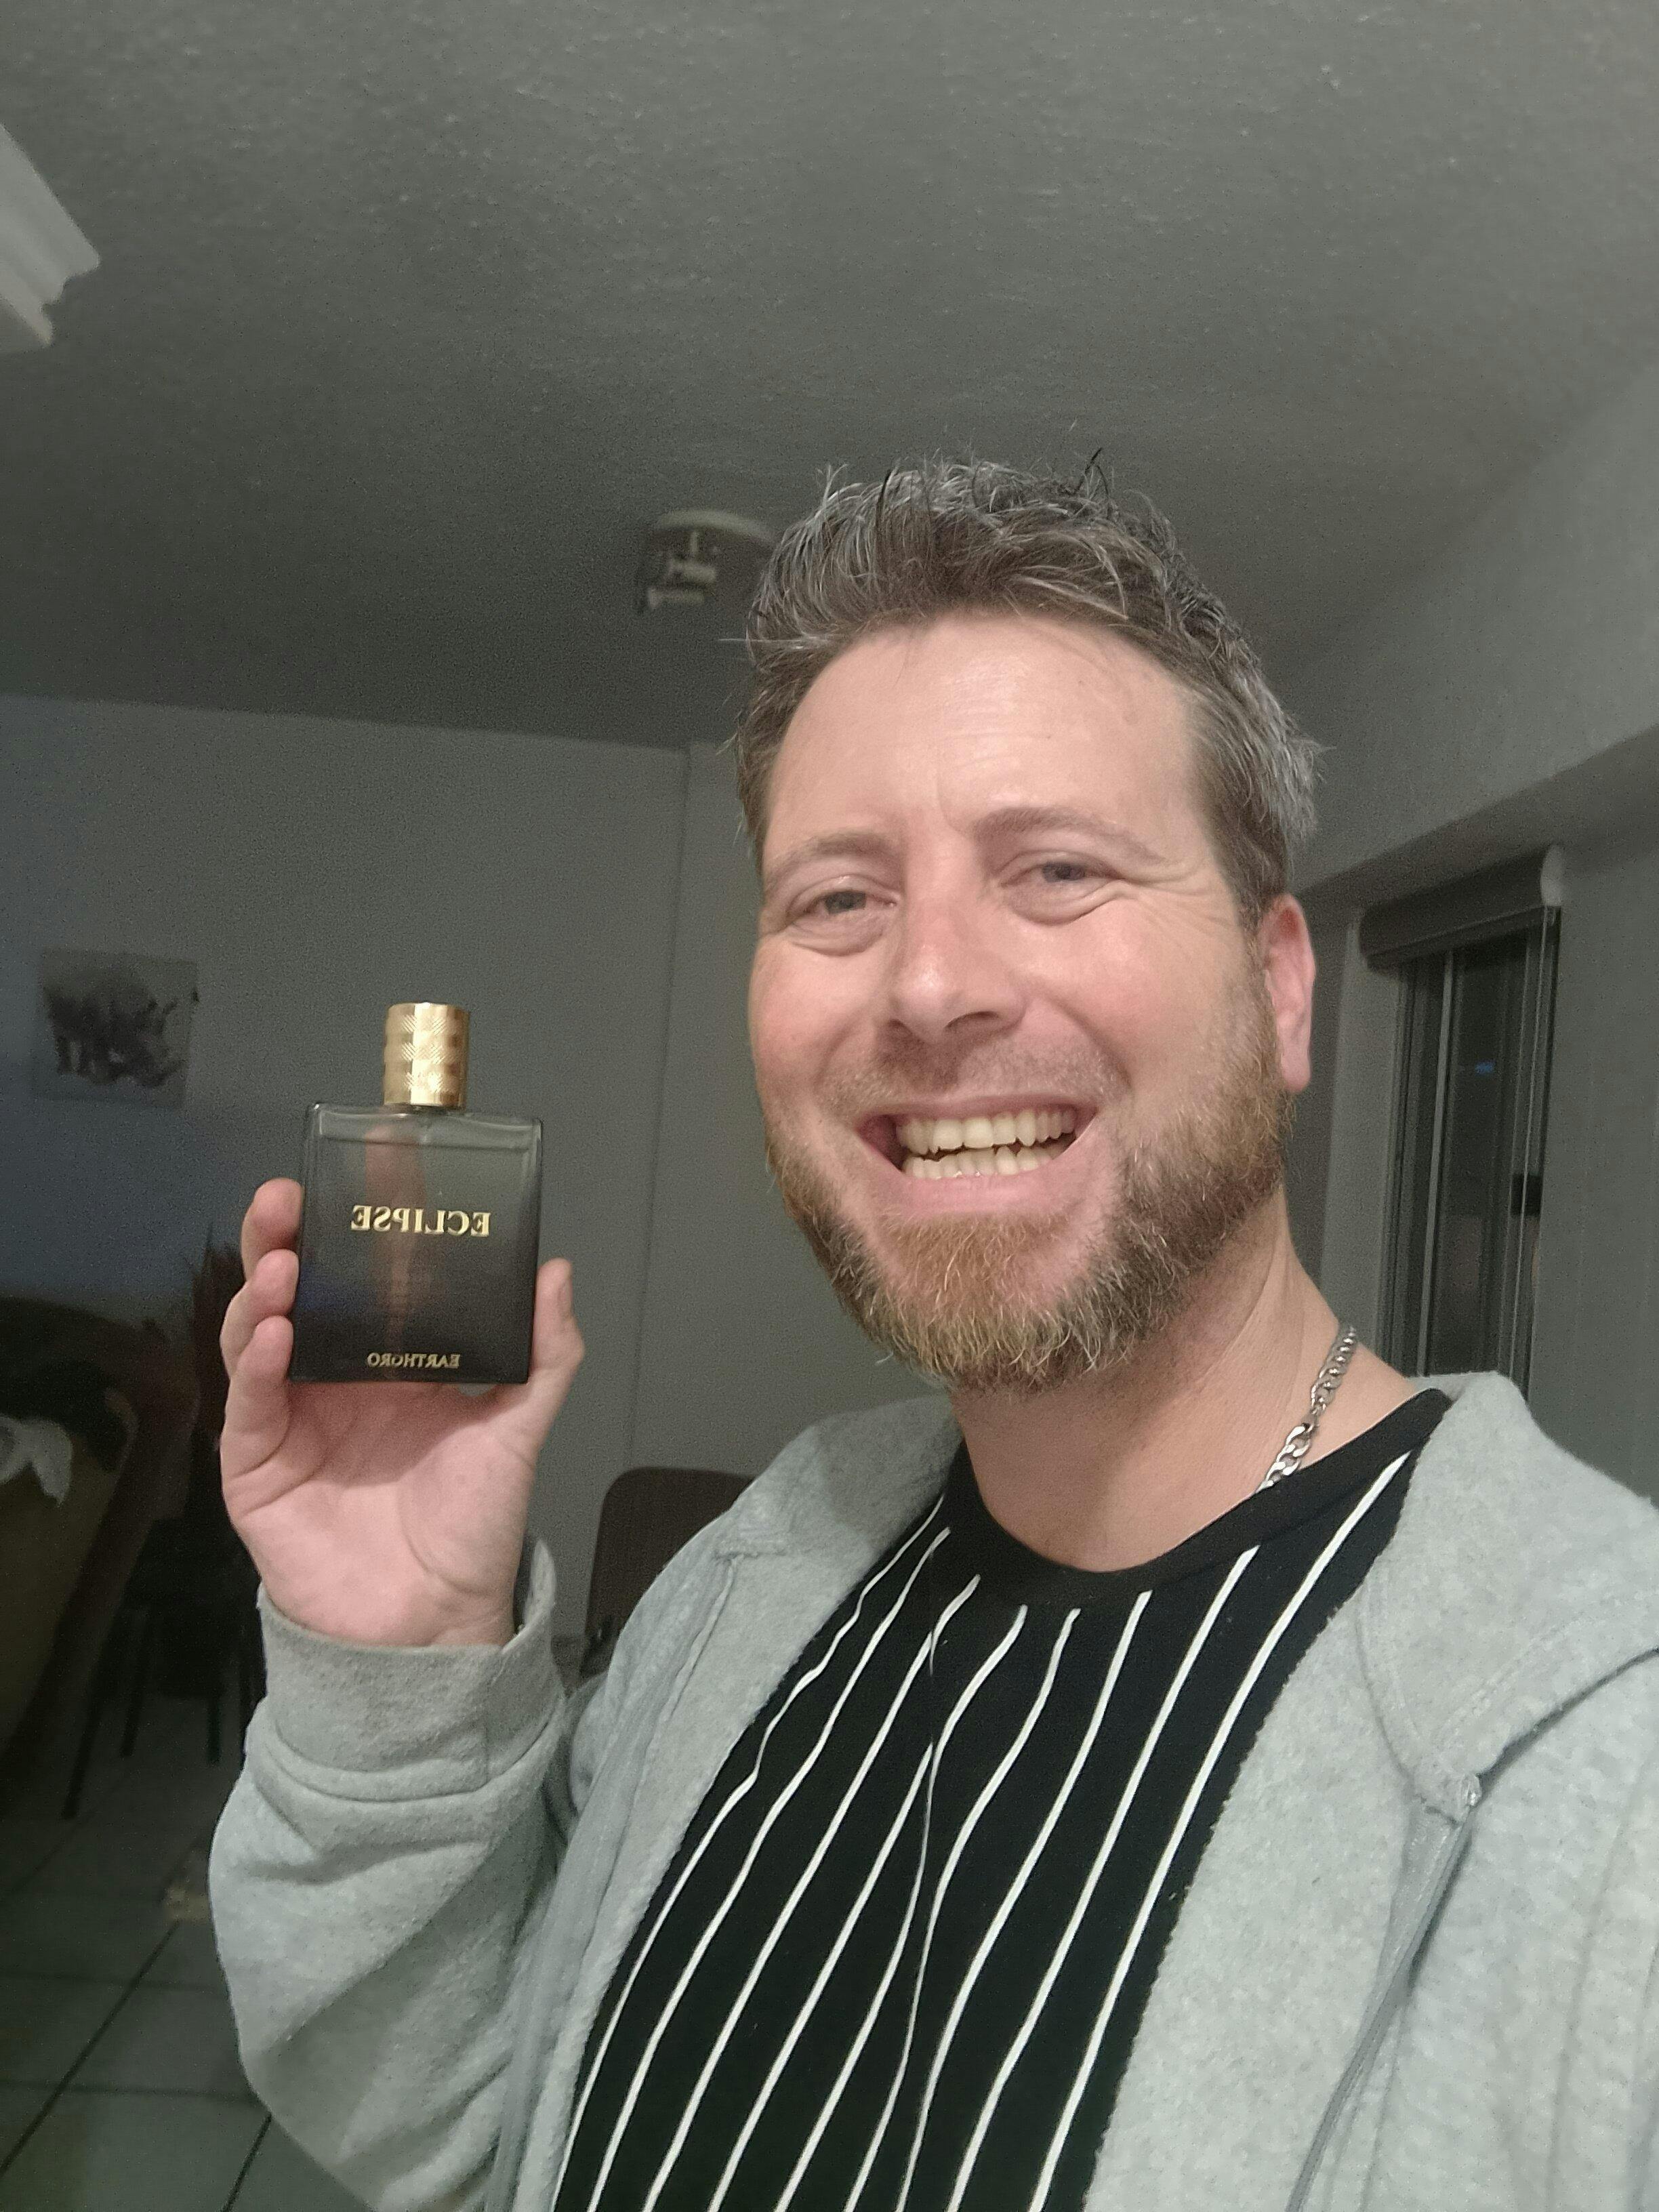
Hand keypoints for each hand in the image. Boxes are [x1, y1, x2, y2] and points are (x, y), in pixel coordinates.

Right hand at [218, 1179, 583, 1646]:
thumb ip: (544, 1355)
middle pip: (292, 1291)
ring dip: (264, 1294)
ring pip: (255, 1336)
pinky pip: (248, 1406)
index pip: (358, 1276)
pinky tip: (275, 1333)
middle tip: (285, 1197)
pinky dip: (256, 1367)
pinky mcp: (255, 1466)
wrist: (437, 1620)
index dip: (349, 1226)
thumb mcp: (519, 1429)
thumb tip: (558, 1271)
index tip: (356, 1174)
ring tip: (285, 1263)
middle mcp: (330, 1378)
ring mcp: (286, 1418)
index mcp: (387, 1359)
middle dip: (282, 1240)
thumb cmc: (473, 1524)